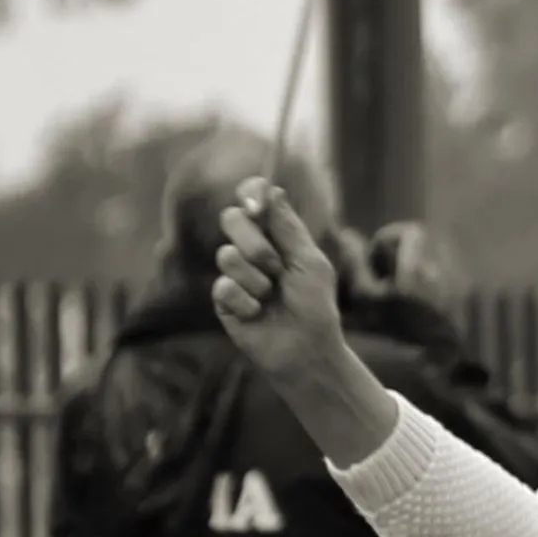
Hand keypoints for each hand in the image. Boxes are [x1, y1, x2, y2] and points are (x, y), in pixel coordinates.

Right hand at [211, 179, 351, 383]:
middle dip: (254, 242)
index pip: (254, 201)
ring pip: (227, 255)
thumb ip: (288, 228)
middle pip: (232, 219)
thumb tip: (272, 189)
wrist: (305, 347)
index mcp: (277, 235)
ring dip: (256, 279)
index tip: (255, 203)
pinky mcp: (223, 298)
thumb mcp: (308, 262)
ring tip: (271, 296)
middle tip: (276, 266)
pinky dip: (247, 302)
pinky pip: (224, 287)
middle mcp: (252, 248)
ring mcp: (235, 272)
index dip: (250, 194)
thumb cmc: (314, 305)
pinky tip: (257, 313)